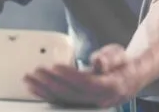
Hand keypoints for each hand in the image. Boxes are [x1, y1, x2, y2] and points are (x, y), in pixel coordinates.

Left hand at [23, 44, 144, 107]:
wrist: (129, 77)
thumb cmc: (122, 64)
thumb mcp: (119, 54)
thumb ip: (109, 58)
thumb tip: (98, 62)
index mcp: (112, 86)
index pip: (88, 83)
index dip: (70, 76)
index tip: (55, 66)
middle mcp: (100, 99)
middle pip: (72, 93)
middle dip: (52, 82)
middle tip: (37, 71)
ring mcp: (89, 104)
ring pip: (64, 99)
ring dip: (44, 90)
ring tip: (29, 79)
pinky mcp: (80, 104)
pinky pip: (61, 101)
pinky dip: (45, 95)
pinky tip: (34, 88)